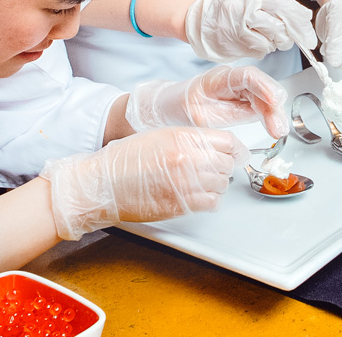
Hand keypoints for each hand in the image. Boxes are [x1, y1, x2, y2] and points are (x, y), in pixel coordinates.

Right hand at [41, 127, 245, 238]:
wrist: (103, 184)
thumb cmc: (124, 160)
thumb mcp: (159, 136)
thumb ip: (188, 139)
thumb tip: (212, 145)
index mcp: (182, 137)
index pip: (227, 142)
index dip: (236, 149)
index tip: (238, 153)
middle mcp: (187, 159)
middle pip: (227, 164)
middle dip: (226, 167)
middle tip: (219, 169)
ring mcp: (185, 183)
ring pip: (222, 184)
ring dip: (218, 184)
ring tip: (205, 183)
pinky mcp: (180, 204)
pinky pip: (212, 202)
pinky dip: (212, 200)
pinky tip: (201, 196)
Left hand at [125, 64, 288, 137]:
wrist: (166, 108)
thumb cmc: (178, 110)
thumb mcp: (199, 117)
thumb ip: (228, 114)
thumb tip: (255, 114)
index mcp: (217, 78)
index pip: (247, 76)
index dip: (264, 87)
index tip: (275, 101)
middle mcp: (231, 78)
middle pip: (260, 86)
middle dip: (274, 106)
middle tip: (278, 129)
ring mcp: (237, 87)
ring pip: (263, 95)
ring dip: (274, 113)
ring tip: (278, 132)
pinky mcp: (241, 97)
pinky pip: (260, 103)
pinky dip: (269, 116)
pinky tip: (274, 127)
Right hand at [183, 0, 314, 62]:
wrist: (198, 19)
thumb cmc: (228, 6)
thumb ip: (274, 4)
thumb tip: (302, 17)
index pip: (284, 7)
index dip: (300, 22)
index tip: (308, 32)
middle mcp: (244, 10)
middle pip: (279, 27)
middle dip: (289, 36)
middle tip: (289, 38)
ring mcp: (238, 29)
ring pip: (270, 42)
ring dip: (275, 43)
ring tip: (267, 37)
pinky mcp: (234, 45)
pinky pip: (259, 51)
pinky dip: (262, 49)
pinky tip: (256, 42)